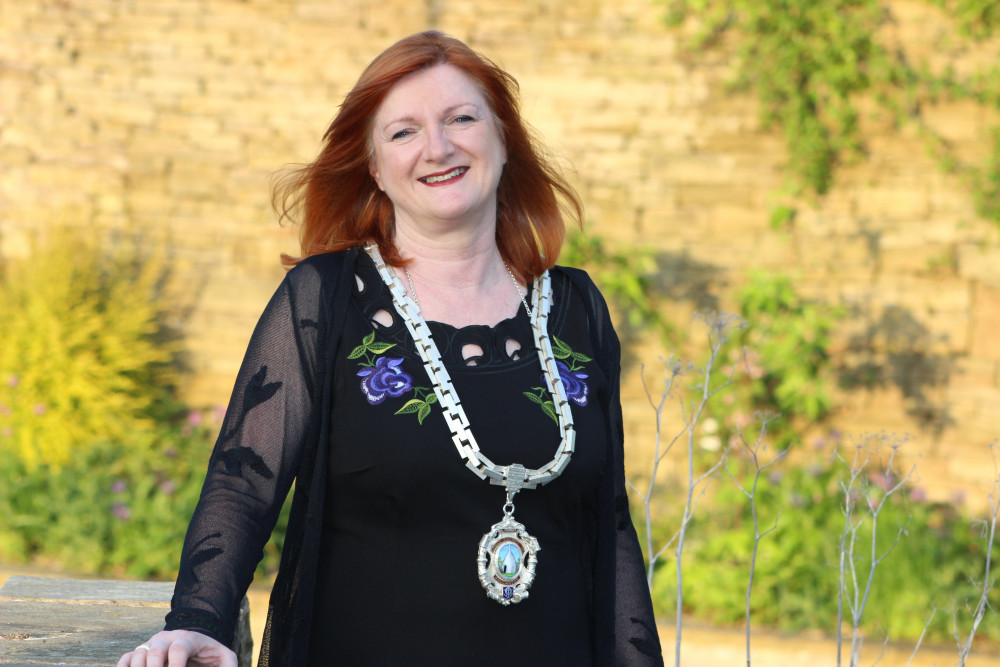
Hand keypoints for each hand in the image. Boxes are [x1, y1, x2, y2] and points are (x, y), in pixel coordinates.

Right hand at [117, 630, 237, 666]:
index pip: (179, 648)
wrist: (195, 646)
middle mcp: (167, 639)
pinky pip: (125, 659)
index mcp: (188, 638)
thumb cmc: (210, 655)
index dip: (176, 665)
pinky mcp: (140, 653)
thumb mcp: (225, 659)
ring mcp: (151, 645)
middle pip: (155, 650)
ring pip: (138, 654)